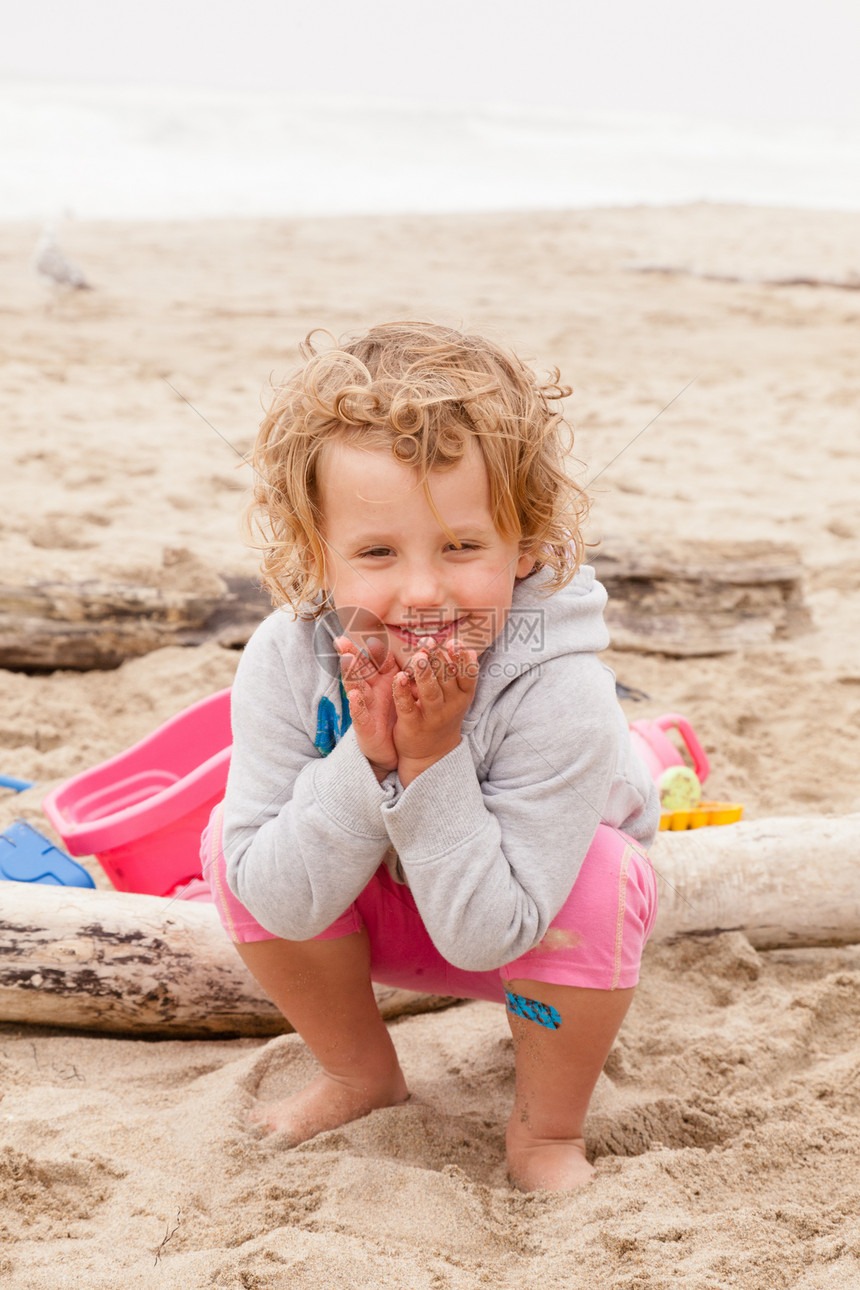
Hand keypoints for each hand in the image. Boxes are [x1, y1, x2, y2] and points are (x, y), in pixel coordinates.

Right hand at [334, 635, 398, 777]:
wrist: (394, 750)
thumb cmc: (395, 715)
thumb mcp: (401, 690)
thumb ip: (405, 668)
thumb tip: (420, 646)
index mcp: (382, 680)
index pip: (374, 659)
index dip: (369, 644)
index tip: (362, 624)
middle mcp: (370, 691)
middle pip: (359, 669)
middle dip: (351, 654)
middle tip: (342, 639)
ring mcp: (366, 707)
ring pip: (356, 687)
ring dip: (351, 674)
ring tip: (346, 660)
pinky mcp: (365, 727)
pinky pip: (360, 715)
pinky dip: (357, 706)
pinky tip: (354, 697)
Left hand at [392, 640, 478, 785]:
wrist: (431, 754)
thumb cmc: (443, 715)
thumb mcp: (456, 696)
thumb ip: (458, 673)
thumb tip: (464, 645)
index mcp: (463, 695)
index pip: (467, 675)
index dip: (462, 660)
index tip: (454, 643)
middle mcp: (451, 706)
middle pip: (447, 680)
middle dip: (439, 660)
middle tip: (429, 642)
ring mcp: (432, 717)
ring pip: (430, 693)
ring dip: (425, 675)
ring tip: (418, 658)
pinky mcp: (413, 726)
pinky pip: (407, 707)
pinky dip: (403, 692)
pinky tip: (399, 677)